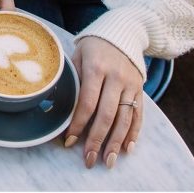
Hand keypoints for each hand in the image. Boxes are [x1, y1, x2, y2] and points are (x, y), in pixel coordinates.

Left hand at [65, 37, 143, 168]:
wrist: (123, 33)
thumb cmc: (93, 47)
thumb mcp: (76, 55)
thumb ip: (70, 78)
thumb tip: (53, 105)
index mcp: (96, 68)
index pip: (87, 102)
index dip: (78, 124)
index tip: (69, 141)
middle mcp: (116, 77)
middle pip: (107, 115)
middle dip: (97, 140)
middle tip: (89, 159)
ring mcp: (130, 84)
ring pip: (124, 118)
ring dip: (115, 142)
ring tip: (107, 161)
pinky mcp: (140, 89)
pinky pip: (138, 115)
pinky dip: (133, 133)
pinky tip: (127, 148)